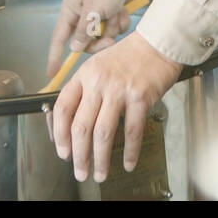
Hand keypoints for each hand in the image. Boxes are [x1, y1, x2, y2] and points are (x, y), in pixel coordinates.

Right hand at [46, 0, 144, 76]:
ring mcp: (98, 13)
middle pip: (86, 42)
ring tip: (117, 12)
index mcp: (71, 10)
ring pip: (104, 35)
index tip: (51, 72)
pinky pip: (115, 27)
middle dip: (99, 41)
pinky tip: (123, 9)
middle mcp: (83, 13)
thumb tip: (75, 48)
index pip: (59, 38)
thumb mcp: (93, 10)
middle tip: (109, 38)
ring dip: (113, 27)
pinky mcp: (112, 12)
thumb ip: (83, 32)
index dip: (54, 56)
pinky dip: (121, 20)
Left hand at [50, 31, 182, 182]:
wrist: (157, 44)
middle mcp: (98, 83)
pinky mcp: (140, 98)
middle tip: (80, 171)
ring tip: (100, 174)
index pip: (63, 108)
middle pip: (81, 126)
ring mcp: (119, 90)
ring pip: (103, 133)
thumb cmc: (129, 56)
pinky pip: (131, 131)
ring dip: (100, 159)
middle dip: (79, 155)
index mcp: (85, 74)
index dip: (60, 134)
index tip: (63, 152)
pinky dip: (129, 151)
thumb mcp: (99, 66)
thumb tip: (78, 125)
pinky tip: (127, 163)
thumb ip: (87, 90)